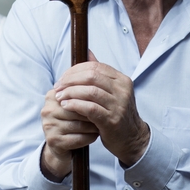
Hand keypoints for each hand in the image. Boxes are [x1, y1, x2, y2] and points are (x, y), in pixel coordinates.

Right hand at [41, 82, 101, 180]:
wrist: (62, 145)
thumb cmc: (73, 121)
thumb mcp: (75, 104)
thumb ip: (83, 92)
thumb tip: (101, 82)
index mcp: (52, 96)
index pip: (75, 93)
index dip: (92, 98)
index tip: (104, 100)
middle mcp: (47, 110)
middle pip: (78, 108)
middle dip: (94, 112)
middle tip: (106, 114)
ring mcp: (49, 126)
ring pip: (80, 124)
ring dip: (94, 125)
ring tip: (102, 124)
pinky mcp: (54, 141)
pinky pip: (78, 138)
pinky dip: (90, 137)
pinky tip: (96, 135)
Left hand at [51, 51, 150, 167]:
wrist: (131, 137)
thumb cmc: (117, 113)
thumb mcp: (112, 91)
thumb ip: (100, 73)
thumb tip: (87, 51)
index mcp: (122, 80)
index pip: (95, 66)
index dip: (75, 70)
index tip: (62, 78)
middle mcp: (122, 90)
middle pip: (92, 76)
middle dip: (70, 80)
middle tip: (57, 87)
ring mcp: (119, 105)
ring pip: (90, 91)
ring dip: (70, 93)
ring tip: (59, 97)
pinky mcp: (112, 120)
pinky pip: (90, 108)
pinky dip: (75, 105)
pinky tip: (66, 106)